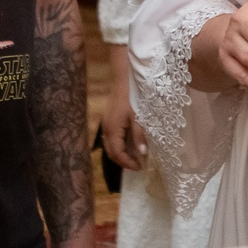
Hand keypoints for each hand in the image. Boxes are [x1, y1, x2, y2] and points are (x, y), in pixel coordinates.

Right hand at [100, 46, 147, 170]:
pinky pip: (111, 138)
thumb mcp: (139, 117)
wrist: (122, 80)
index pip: (117, 154)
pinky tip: (130, 144)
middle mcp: (106, 129)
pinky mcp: (108, 120)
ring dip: (121, 154)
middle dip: (124, 161)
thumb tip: (141, 153)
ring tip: (135, 157)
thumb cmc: (132, 97)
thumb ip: (139, 135)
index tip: (140, 167)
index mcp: (113, 130)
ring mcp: (106, 124)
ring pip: (110, 146)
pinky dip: (119, 145)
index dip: (128, 163)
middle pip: (111, 153)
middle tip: (138, 165)